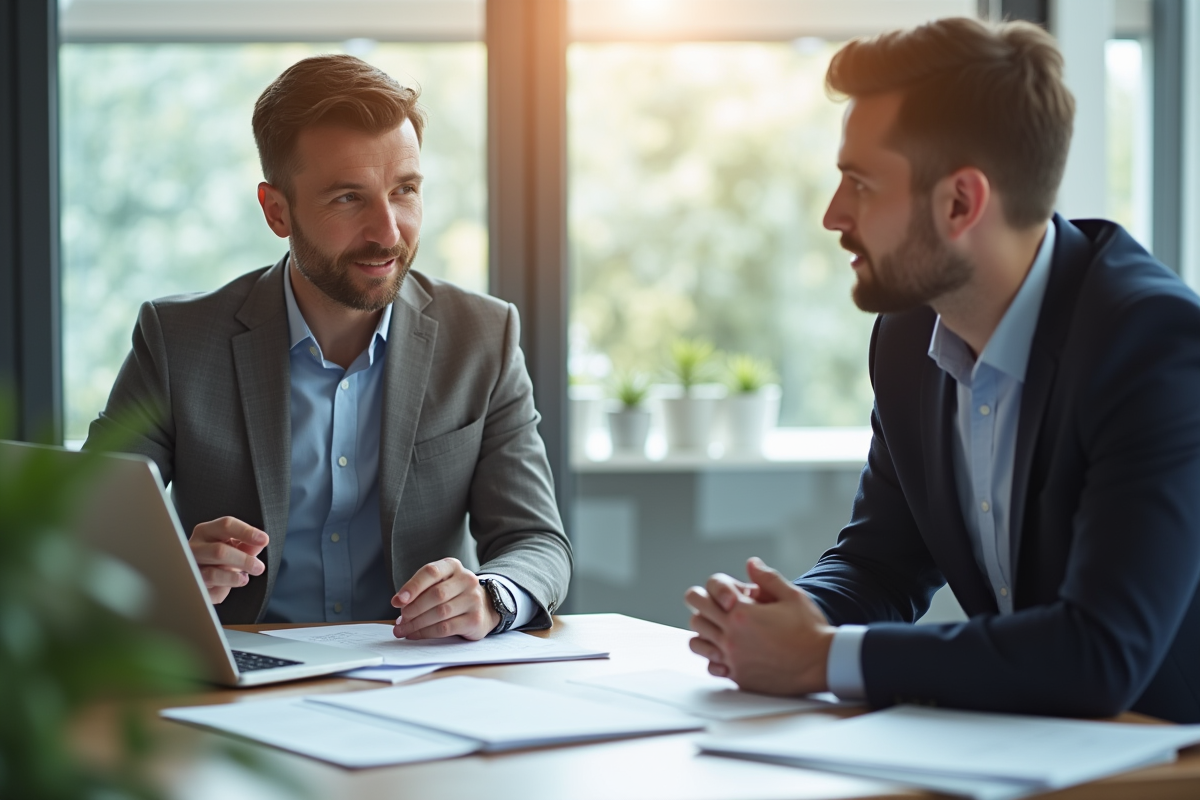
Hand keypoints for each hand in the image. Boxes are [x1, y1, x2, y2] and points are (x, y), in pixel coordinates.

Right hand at [189, 517, 267, 603]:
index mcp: (206, 531)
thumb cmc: (219, 557)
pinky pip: (209, 591)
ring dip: (234, 578)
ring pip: (212, 574)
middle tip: (259, 567)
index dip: (247, 532)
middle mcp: (193, 548)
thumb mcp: (234, 547)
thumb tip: (259, 543)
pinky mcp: (190, 587)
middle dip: (244, 560)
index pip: (226, 525)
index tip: (264, 540)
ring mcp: (189, 569)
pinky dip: (223, 590)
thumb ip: (247, 544)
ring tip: (244, 578)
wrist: (200, 577)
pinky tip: (228, 586)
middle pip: (219, 551)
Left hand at [391, 558, 498, 640]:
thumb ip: (420, 589)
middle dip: (413, 609)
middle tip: (400, 620)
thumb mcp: (439, 583)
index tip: (397, 601)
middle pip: (436, 594)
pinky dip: (427, 633)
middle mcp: (466, 580)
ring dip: (417, 624)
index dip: (412, 587)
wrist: (485, 606)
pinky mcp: (475, 619)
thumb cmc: (453, 594)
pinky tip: (416, 634)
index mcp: (453, 566)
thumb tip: (399, 603)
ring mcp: (473, 599)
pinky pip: (446, 628)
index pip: (431, 572)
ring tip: (403, 629)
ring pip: (440, 613)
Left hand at [684, 557, 835, 695]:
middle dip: (704, 607)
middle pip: (696, 616)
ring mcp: (733, 659)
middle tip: (719, 606)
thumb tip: (750, 564)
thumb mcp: (792, 595)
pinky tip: (729, 652)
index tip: (731, 593)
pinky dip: (714, 657)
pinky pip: (711, 666)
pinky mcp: (739, 677)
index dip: (714, 589)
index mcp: (741, 613)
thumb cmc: (810, 629)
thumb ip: (767, 578)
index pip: (705, 593)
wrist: (823, 663)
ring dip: (705, 633)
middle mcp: (732, 637)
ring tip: (721, 629)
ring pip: (696, 643)